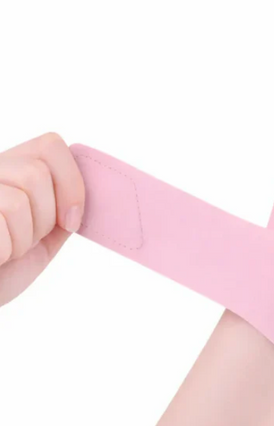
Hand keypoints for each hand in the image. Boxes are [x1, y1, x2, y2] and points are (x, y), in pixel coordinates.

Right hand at [0, 133, 84, 306]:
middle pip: (35, 174)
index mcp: (10, 170)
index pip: (51, 146)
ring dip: (24, 238)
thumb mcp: (46, 236)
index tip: (72, 221)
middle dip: (45, 218)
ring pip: (17, 201)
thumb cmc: (8, 269)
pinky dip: (6, 250)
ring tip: (9, 249)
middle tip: (30, 240)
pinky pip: (0, 221)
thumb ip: (64, 209)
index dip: (71, 183)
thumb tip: (102, 193)